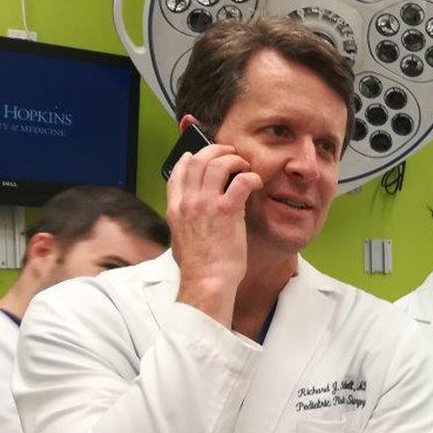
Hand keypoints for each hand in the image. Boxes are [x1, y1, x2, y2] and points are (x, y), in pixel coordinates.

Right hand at [167, 133, 260, 324]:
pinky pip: (241, 181)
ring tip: (245, 166)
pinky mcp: (227, 210)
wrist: (207, 281)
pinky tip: (257, 183)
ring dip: (235, 160)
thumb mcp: (181, 241)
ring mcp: (206, 204)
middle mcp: (188, 202)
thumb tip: (191, 221)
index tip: (198, 154)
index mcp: (175, 209)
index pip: (178, 173)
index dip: (189, 158)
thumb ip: (185, 224)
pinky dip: (251, 177)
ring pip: (218, 164)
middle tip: (231, 154)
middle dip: (215, 151)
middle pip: (198, 161)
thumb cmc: (199, 268)